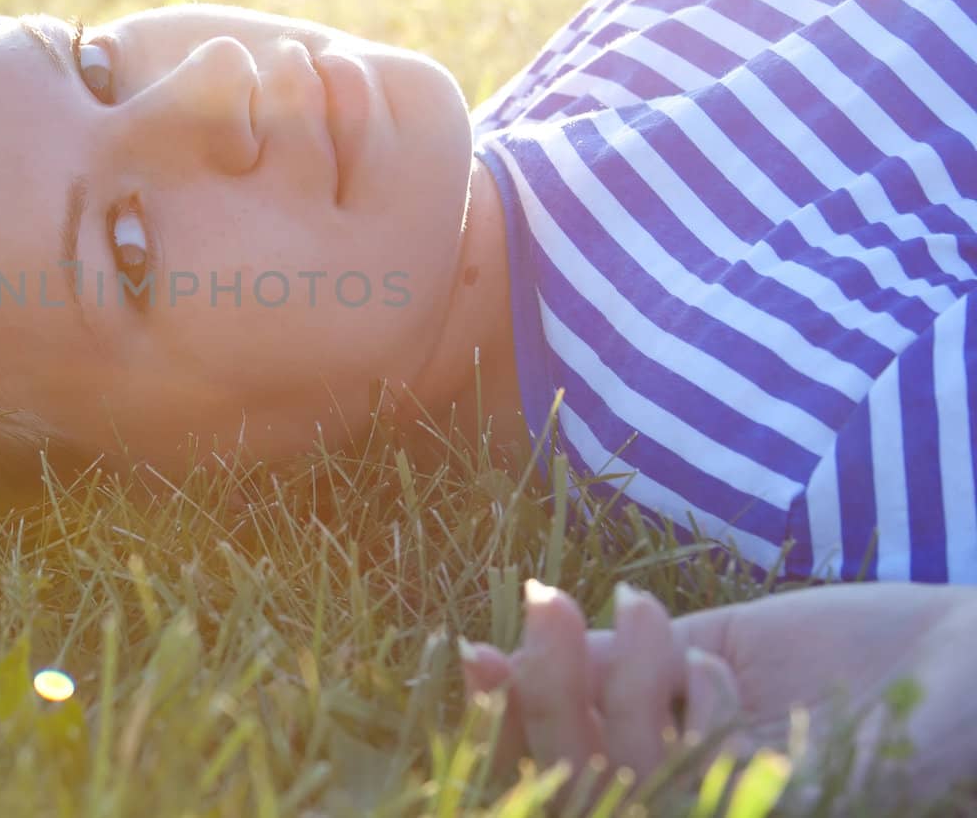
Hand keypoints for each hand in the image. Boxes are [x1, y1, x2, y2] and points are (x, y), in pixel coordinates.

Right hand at [458, 579, 976, 802]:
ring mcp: (740, 810)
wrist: (962, 659)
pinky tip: (727, 671)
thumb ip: (616, 667)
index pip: (552, 766)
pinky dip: (701, 700)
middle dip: (544, 687)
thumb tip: (495, 653)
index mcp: (664, 773)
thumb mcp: (704, 653)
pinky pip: (707, 767)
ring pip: (631, 768)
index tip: (466, 650)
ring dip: (623, 674)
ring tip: (649, 608)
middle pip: (576, 777)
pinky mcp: (794, 809)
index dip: (499, 721)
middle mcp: (693, 802)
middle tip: (538, 597)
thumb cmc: (839, 658)